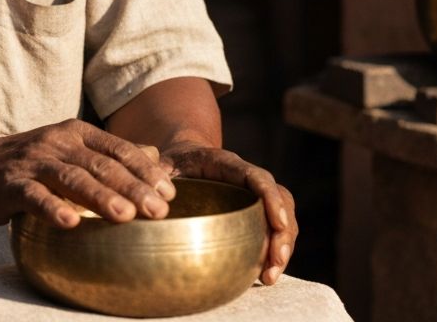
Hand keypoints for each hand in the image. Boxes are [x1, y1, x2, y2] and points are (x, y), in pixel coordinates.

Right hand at [0, 118, 177, 227]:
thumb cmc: (33, 162)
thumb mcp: (71, 149)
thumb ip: (109, 154)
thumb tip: (154, 158)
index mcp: (76, 132)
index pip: (117, 148)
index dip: (144, 169)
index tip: (169, 191)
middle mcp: (57, 142)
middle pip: (100, 164)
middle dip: (132, 187)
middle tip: (159, 210)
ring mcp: (34, 162)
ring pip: (72, 178)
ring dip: (100, 197)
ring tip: (126, 217)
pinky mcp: (12, 184)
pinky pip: (35, 196)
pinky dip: (53, 208)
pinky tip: (71, 223)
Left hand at [160, 141, 296, 285]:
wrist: (183, 159)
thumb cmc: (172, 163)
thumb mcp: (161, 163)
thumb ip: (156, 173)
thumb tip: (154, 199)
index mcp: (226, 163)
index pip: (256, 176)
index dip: (270, 198)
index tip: (278, 222)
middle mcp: (246, 178)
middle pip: (279, 198)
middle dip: (282, 231)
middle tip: (276, 261)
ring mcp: (253, 196)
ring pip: (282, 216)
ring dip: (282, 246)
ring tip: (269, 276)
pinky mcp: (254, 213)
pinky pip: (273, 230)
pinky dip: (273, 253)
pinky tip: (264, 275)